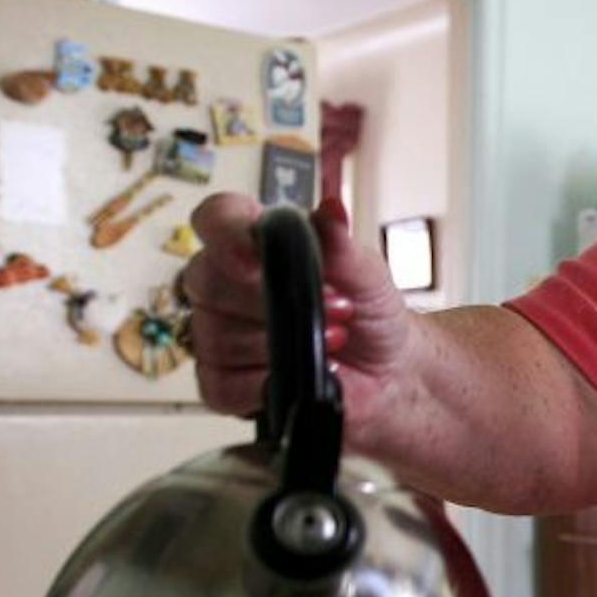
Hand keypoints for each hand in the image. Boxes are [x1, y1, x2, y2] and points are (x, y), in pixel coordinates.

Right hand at [181, 194, 416, 448]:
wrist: (387, 371)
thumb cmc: (369, 316)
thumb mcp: (367, 275)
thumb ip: (342, 246)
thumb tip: (330, 213)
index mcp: (254, 243)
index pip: (216, 219)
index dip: (227, 231)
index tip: (255, 251)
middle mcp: (227, 285)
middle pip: (210, 280)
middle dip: (272, 299)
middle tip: (328, 307)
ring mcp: (217, 334)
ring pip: (219, 336)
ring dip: (282, 343)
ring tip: (327, 341)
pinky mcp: (220, 381)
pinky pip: (221, 383)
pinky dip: (265, 383)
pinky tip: (298, 374)